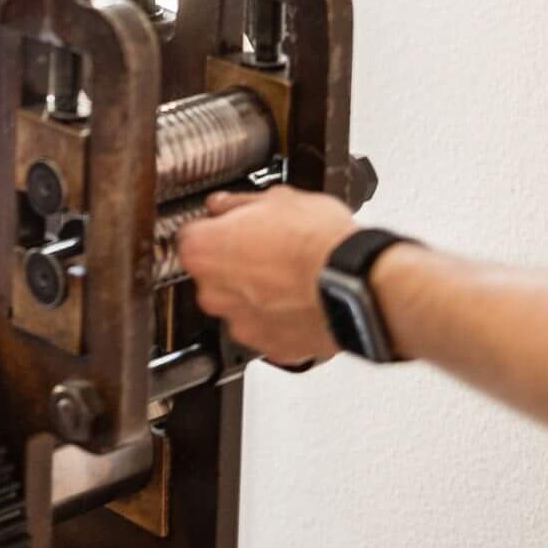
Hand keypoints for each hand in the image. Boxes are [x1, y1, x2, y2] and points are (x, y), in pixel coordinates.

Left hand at [177, 186, 357, 365]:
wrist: (356, 284)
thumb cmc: (319, 242)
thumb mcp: (278, 199)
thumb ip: (240, 203)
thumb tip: (225, 205)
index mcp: (204, 250)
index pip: (191, 237)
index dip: (214, 229)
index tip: (229, 227)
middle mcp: (213, 293)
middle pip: (213, 275)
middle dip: (235, 264)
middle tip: (268, 249)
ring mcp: (241, 325)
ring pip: (240, 306)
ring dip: (257, 295)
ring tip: (291, 277)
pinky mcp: (271, 349)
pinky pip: (268, 330)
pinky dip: (281, 319)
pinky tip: (302, 300)